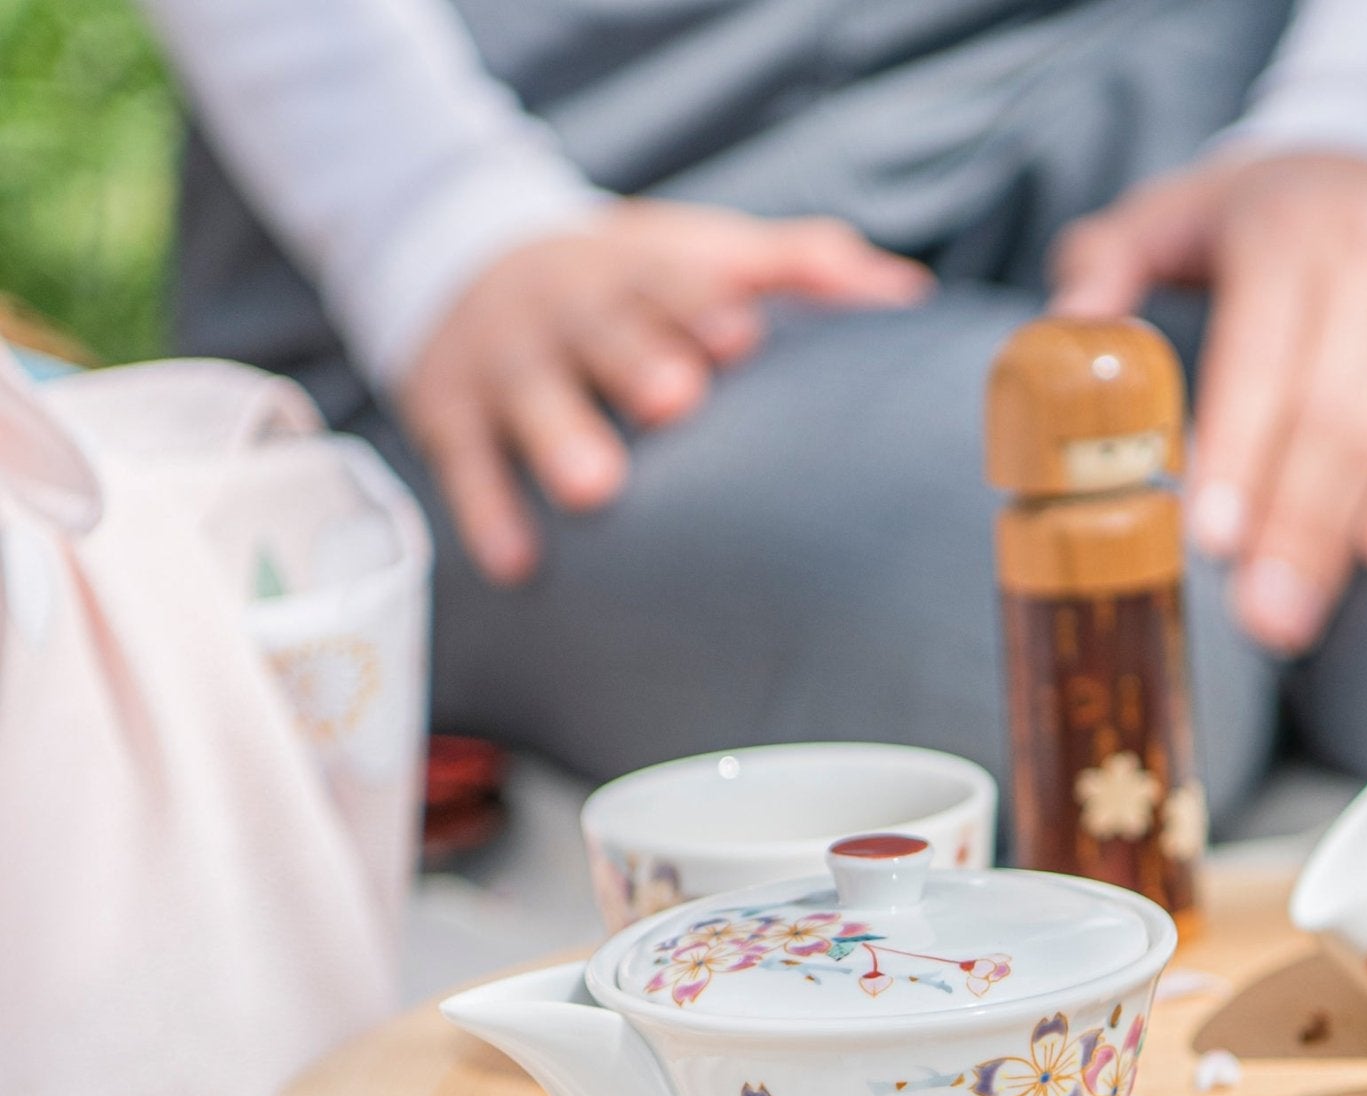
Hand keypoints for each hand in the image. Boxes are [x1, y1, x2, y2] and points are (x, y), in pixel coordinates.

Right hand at [400, 199, 931, 582]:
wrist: (460, 251)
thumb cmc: (627, 280)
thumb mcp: (699, 249)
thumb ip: (796, 266)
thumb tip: (904, 293)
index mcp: (639, 269)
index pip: (672, 277)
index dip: (704, 303)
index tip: (741, 331)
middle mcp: (570, 308)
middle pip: (603, 330)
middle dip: (636, 360)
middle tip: (673, 399)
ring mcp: (508, 360)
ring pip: (532, 394)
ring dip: (562, 435)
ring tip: (595, 486)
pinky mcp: (450, 411)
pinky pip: (467, 464)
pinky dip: (488, 511)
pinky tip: (518, 563)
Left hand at [1052, 154, 1366, 653]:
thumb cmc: (1266, 211)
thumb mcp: (1177, 209)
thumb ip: (1108, 260)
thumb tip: (1066, 324)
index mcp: (1283, 236)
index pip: (1260, 357)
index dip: (1240, 451)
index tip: (1212, 538)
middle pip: (1329, 413)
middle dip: (1290, 528)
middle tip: (1256, 620)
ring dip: (1339, 534)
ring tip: (1294, 619)